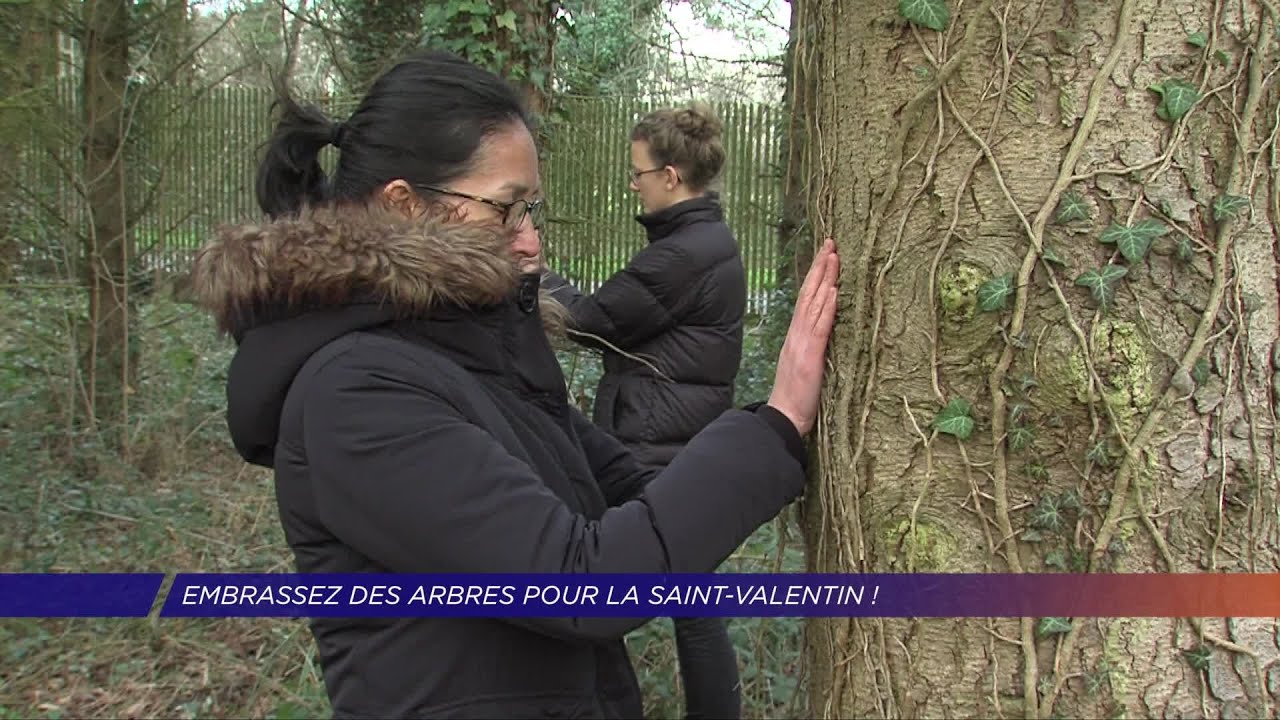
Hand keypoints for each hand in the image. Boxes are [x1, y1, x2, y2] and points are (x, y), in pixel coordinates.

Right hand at [767, 238, 838, 435]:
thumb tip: (825, 330)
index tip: (826, 255)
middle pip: (809, 294)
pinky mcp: (810, 356)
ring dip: (825, 279)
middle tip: (831, 243)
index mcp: (796, 336)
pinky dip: (827, 307)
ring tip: (834, 256)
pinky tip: (834, 291)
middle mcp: (796, 334)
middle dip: (820, 267)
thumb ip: (813, 346)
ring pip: (814, 304)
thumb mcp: (805, 366)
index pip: (806, 299)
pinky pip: (820, 327)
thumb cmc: (796, 398)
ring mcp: (802, 343)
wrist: (783, 418)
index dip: (815, 277)